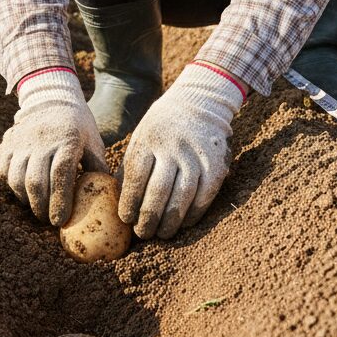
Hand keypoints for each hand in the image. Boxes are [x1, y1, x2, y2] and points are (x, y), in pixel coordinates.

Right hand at [0, 67, 108, 225]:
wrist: (52, 98)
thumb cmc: (77, 127)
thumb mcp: (93, 142)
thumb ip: (98, 169)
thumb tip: (108, 199)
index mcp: (67, 140)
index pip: (61, 174)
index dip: (59, 201)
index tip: (60, 221)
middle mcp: (41, 140)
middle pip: (35, 181)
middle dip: (41, 207)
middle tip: (48, 219)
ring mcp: (21, 140)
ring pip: (16, 179)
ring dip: (25, 199)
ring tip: (37, 206)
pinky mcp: (6, 142)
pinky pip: (2, 170)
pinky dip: (10, 185)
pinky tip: (23, 191)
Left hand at [118, 62, 246, 238]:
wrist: (201, 101)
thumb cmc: (163, 126)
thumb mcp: (141, 136)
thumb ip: (131, 165)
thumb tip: (120, 202)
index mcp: (148, 139)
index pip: (136, 178)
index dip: (129, 203)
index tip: (125, 219)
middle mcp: (172, 148)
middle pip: (158, 192)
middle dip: (148, 219)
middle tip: (142, 234)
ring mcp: (196, 156)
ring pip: (182, 198)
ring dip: (170, 222)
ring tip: (162, 234)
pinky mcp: (216, 164)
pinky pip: (204, 197)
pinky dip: (193, 214)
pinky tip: (184, 224)